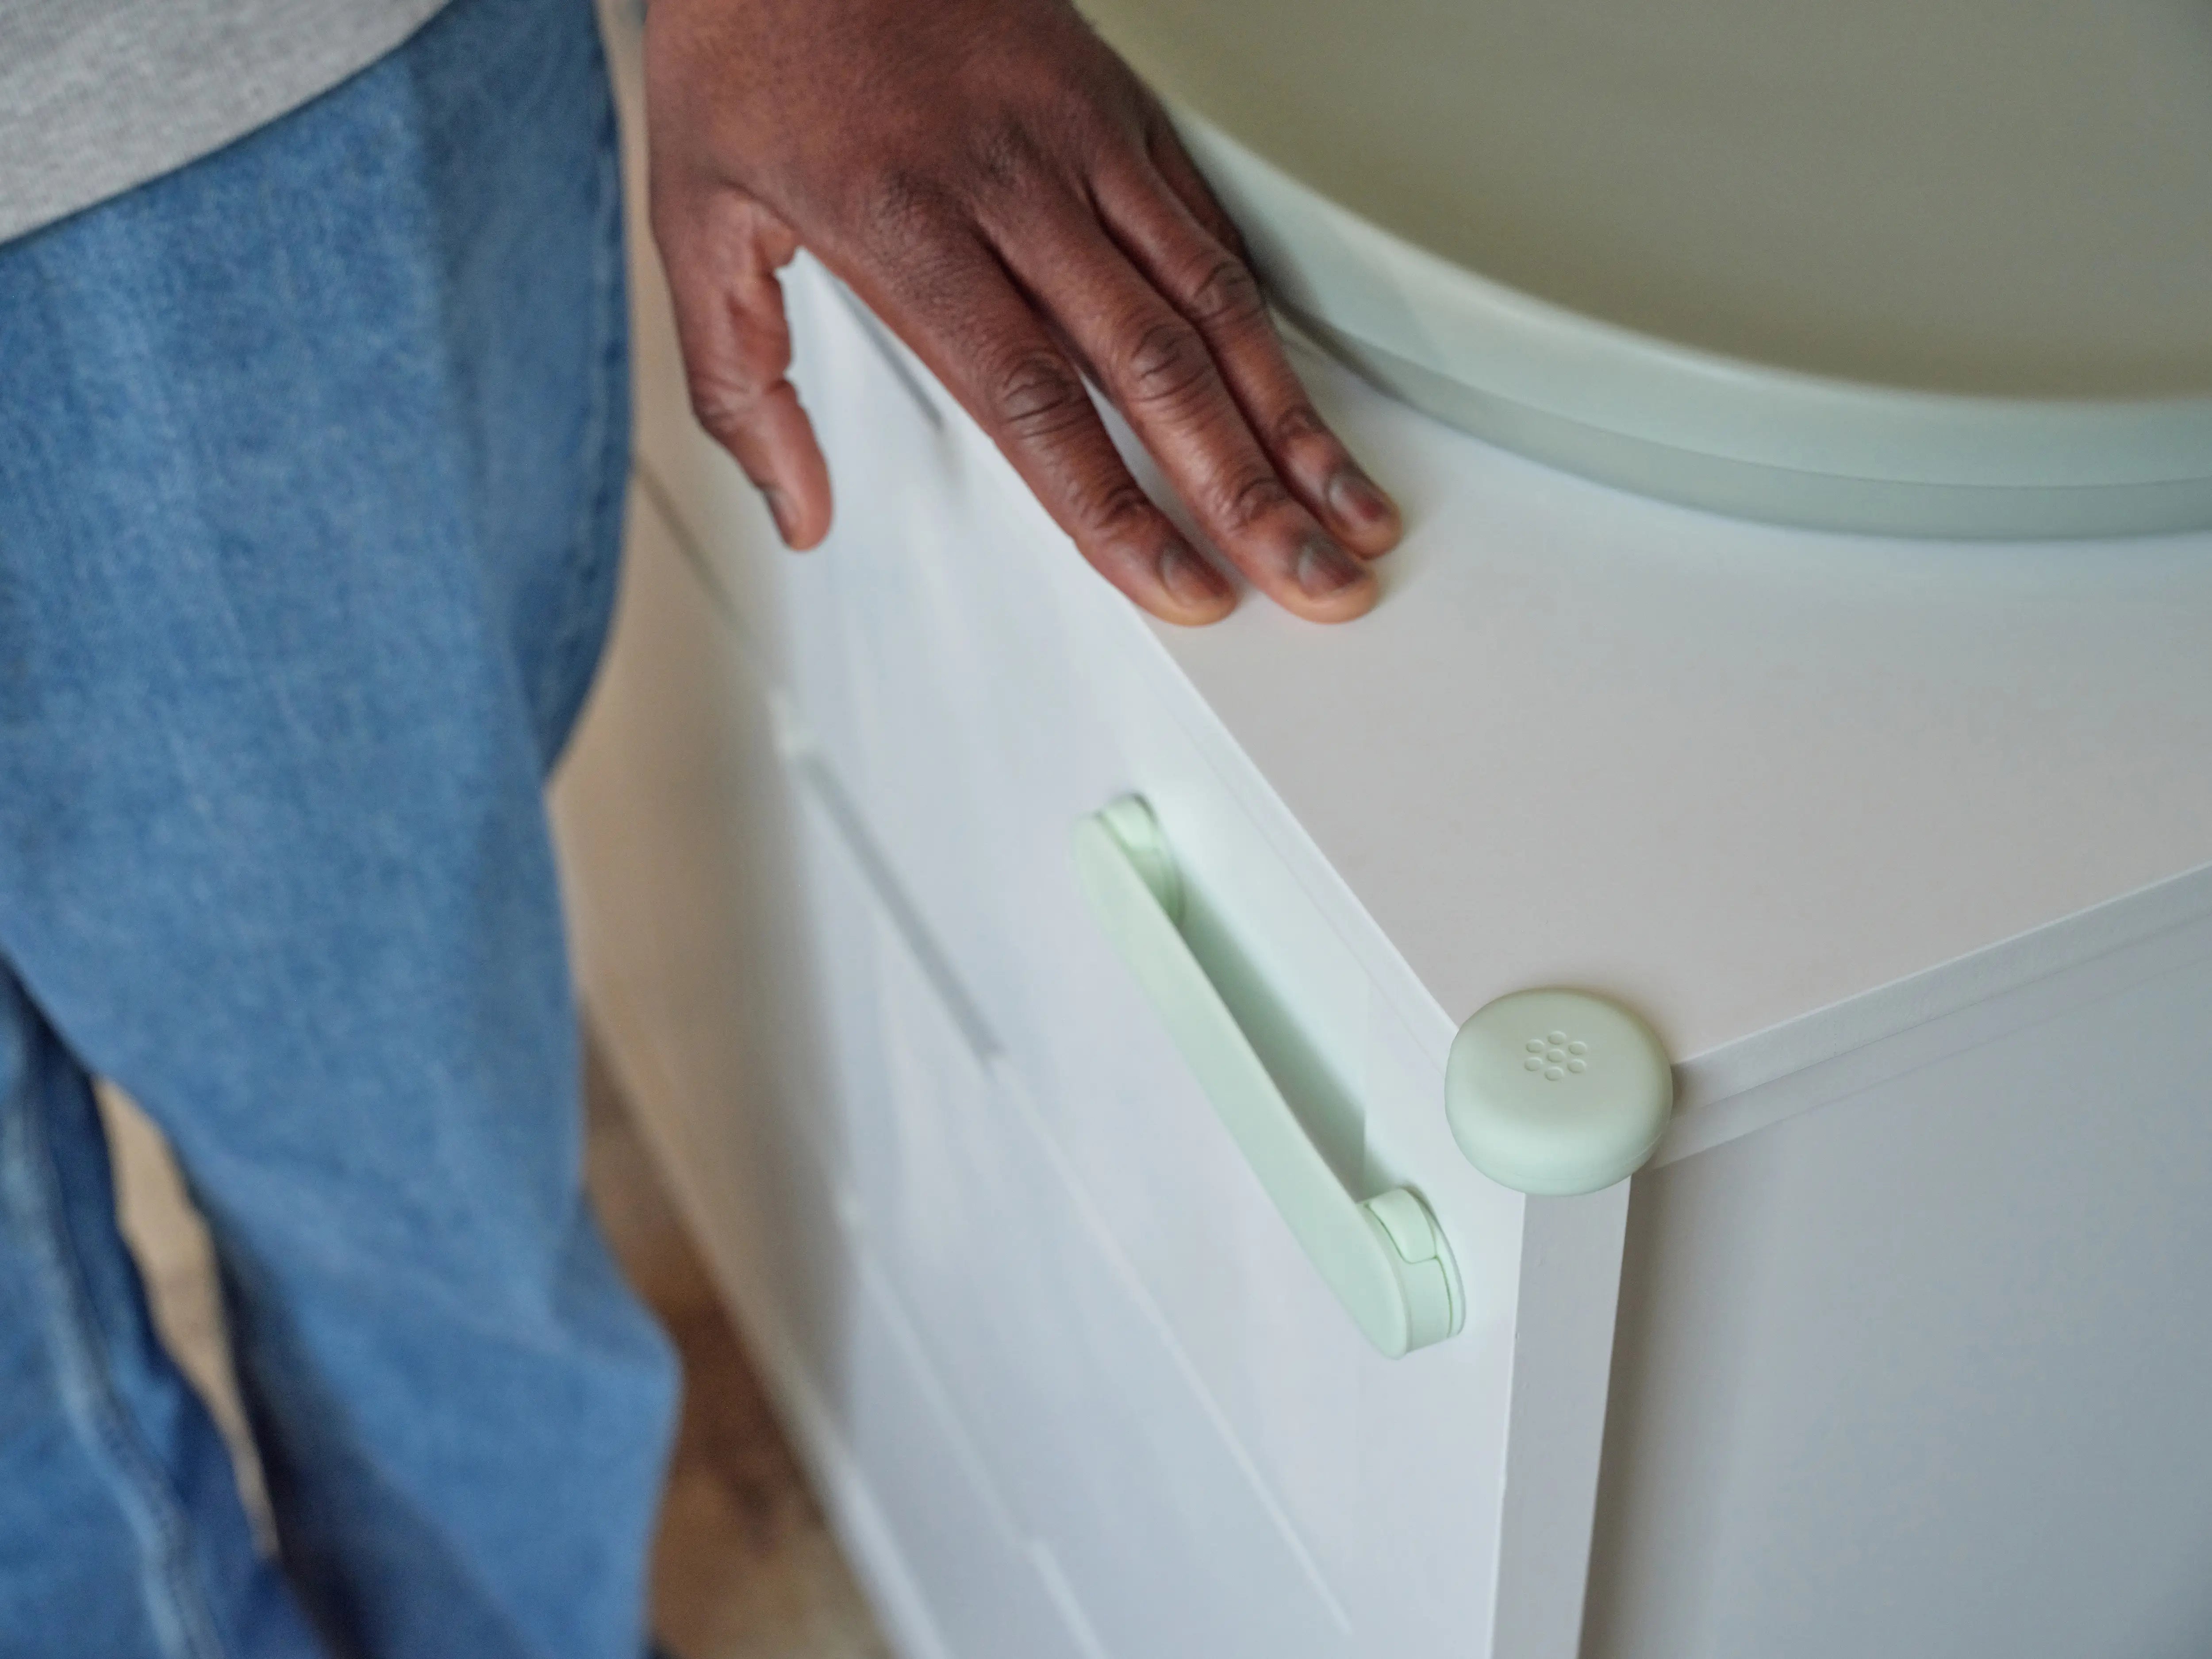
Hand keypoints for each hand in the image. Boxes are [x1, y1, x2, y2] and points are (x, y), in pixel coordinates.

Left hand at [644, 0, 1401, 623]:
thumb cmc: (751, 45)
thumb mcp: (692, 221)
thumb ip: (742, 388)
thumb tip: (798, 510)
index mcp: (907, 227)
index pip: (1038, 405)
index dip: (1121, 509)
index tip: (1182, 583)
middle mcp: (1013, 185)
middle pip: (1158, 367)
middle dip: (1249, 491)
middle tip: (1313, 574)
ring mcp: (1081, 138)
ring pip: (1214, 299)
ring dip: (1292, 417)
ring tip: (1346, 503)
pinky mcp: (1119, 104)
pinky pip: (1209, 225)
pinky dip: (1264, 322)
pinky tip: (1300, 392)